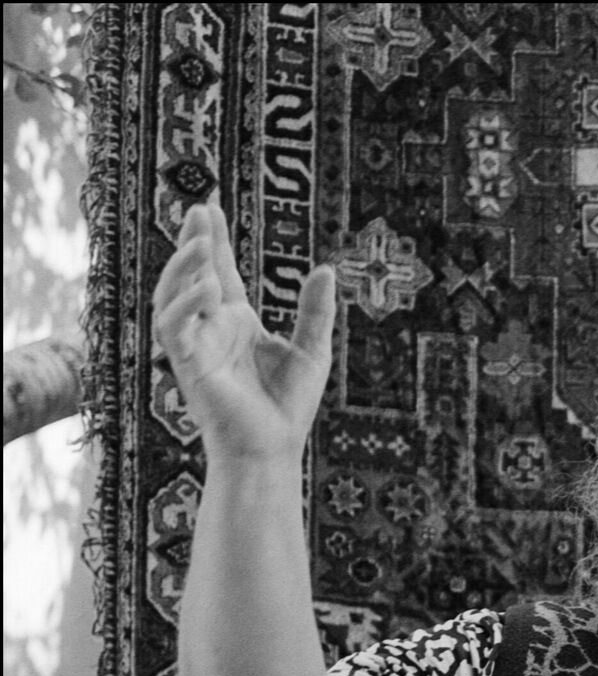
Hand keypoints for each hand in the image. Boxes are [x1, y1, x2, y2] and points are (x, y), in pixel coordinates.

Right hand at [152, 201, 336, 462]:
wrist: (274, 449)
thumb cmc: (289, 406)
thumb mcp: (313, 350)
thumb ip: (316, 310)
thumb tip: (326, 269)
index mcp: (236, 322)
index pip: (220, 271)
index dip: (214, 240)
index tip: (210, 205)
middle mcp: (210, 329)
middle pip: (192, 274)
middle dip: (193, 241)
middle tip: (200, 206)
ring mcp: (195, 346)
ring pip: (172, 296)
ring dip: (182, 267)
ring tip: (201, 240)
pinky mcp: (188, 366)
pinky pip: (175, 328)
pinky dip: (186, 305)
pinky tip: (208, 288)